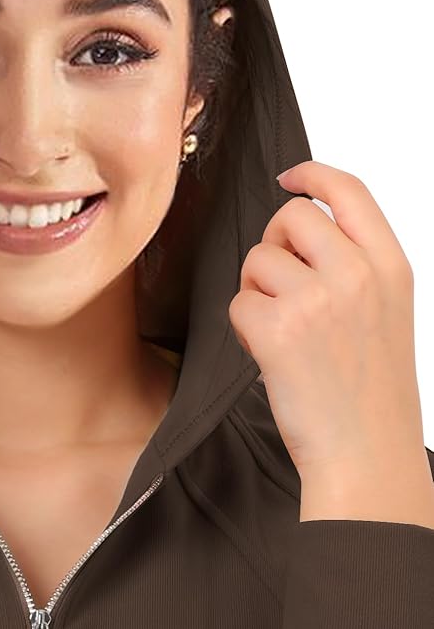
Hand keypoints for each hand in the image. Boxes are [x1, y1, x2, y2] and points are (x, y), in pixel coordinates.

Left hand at [228, 159, 426, 482]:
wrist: (367, 454)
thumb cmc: (371, 388)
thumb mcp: (386, 310)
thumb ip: (354, 263)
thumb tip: (300, 223)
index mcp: (390, 265)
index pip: (349, 191)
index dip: (312, 174)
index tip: (289, 177)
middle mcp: (357, 273)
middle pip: (290, 216)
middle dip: (275, 243)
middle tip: (282, 285)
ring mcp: (317, 299)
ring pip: (257, 259)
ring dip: (258, 290)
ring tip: (284, 331)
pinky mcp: (277, 329)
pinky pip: (238, 300)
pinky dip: (245, 326)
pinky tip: (271, 354)